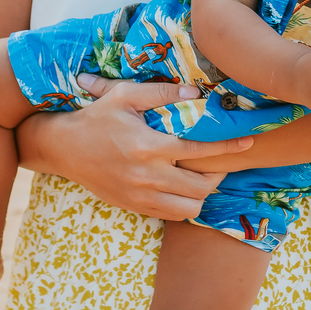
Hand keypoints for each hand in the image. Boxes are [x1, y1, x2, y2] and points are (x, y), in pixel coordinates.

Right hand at [13, 77, 252, 220]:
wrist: (64, 149)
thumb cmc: (97, 117)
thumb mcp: (124, 95)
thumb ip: (162, 93)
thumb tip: (197, 94)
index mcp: (147, 147)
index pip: (198, 150)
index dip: (226, 148)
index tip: (246, 143)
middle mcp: (146, 176)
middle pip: (200, 188)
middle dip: (218, 174)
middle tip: (222, 161)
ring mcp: (140, 196)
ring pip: (190, 208)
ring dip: (203, 193)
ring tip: (204, 176)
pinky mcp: (134, 207)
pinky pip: (172, 215)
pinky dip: (185, 204)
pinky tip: (183, 187)